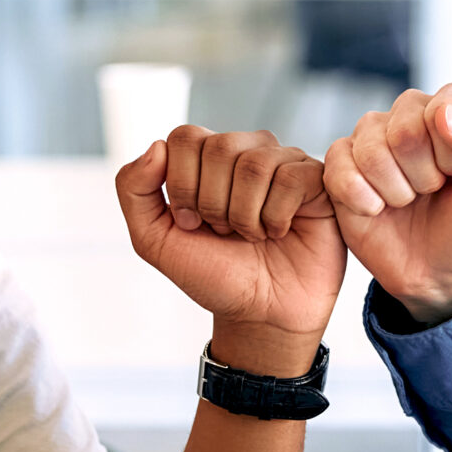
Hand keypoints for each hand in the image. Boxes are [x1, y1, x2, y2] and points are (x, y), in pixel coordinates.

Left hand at [116, 127, 344, 375]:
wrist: (261, 313)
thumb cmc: (214, 274)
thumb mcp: (155, 241)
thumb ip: (134, 191)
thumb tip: (156, 146)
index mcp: (207, 157)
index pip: (185, 137)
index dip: (183, 185)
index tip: (191, 223)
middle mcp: (246, 150)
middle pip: (219, 147)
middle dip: (214, 204)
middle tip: (226, 232)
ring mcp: (284, 162)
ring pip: (255, 164)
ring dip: (245, 215)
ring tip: (253, 235)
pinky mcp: (317, 180)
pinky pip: (291, 178)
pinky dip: (276, 217)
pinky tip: (280, 231)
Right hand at [323, 83, 451, 325]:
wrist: (439, 274)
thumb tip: (446, 114)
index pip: (445, 103)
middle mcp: (408, 115)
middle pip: (403, 129)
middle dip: (423, 175)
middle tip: (432, 191)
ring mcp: (371, 139)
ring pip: (370, 150)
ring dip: (395, 191)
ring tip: (408, 200)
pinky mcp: (340, 166)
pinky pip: (338, 168)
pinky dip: (363, 200)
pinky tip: (377, 209)